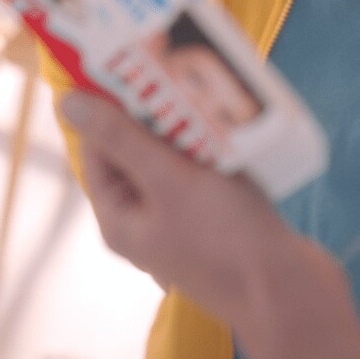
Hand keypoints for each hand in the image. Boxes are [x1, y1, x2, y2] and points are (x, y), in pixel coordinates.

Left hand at [60, 91, 295, 324]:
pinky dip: (213, 147)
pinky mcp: (215, 219)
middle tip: (177, 74)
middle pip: (135, 151)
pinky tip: (231, 126)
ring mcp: (181, 222)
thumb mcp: (169, 181)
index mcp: (119, 218)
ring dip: (188, 128)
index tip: (133, 65)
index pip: (98, 148)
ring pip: (173, 159)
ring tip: (207, 95)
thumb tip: (69, 103)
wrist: (289, 293)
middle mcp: (144, 221)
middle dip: (155, 114)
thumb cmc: (224, 237)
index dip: (110, 106)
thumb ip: (122, 140)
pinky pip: (204, 171)